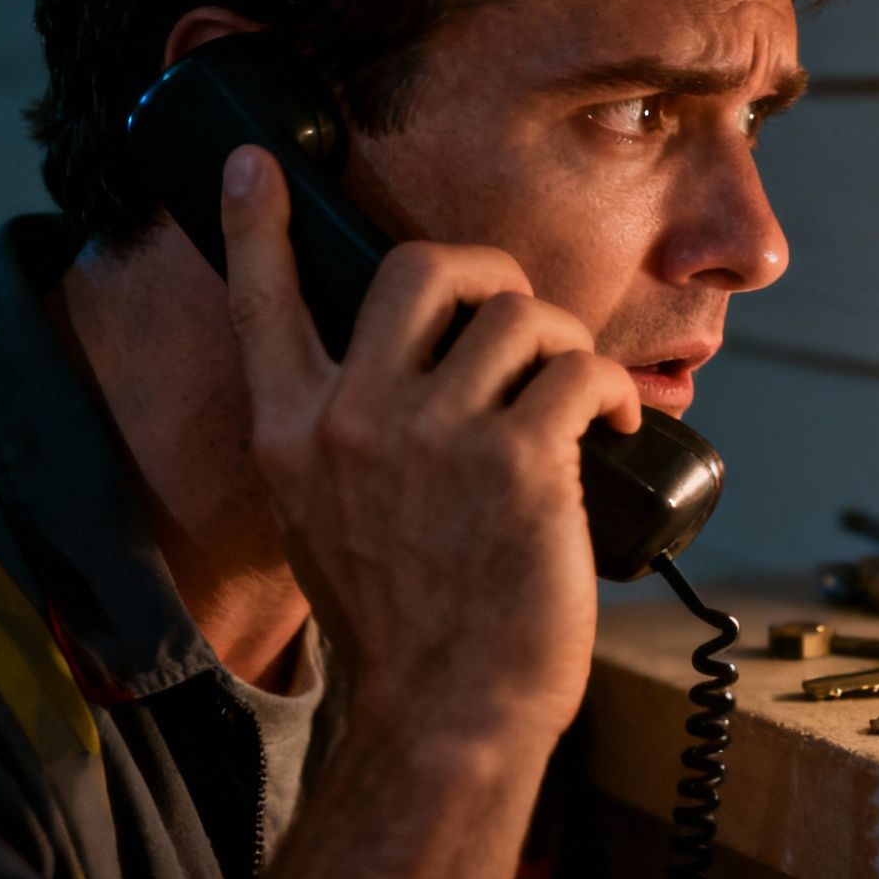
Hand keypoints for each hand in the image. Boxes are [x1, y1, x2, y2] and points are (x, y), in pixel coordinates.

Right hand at [217, 145, 641, 744]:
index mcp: (291, 434)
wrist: (448, 712)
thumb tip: (393, 378)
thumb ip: (340, 442)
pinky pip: (580, 368)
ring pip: (518, 313)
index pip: (263, 302)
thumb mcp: (326, 524)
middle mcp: (350, 420)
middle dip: (487, 272)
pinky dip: (614, 388)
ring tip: (577, 396)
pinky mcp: (517, 460)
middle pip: (420, 267)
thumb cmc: (406, 628)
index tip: (260, 166)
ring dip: (564, 344)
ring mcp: (433, 436)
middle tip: (516, 315)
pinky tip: (617, 424)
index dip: (260, 225)